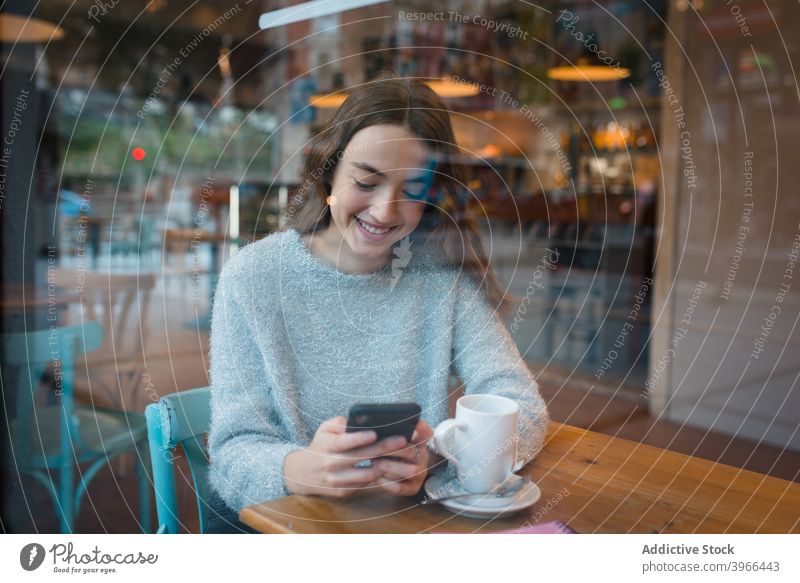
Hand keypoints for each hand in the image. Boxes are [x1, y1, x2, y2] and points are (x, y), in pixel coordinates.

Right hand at [283, 416, 409, 497]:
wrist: (304, 473)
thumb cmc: (320, 445)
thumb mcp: (324, 430)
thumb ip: (339, 423)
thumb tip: (358, 421)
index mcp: (326, 446)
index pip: (343, 442)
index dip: (358, 438)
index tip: (375, 433)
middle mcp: (330, 464)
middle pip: (360, 458)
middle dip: (383, 448)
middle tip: (402, 440)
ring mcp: (336, 480)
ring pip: (366, 475)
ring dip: (384, 465)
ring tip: (399, 455)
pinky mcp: (342, 491)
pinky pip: (364, 485)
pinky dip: (377, 476)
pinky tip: (388, 467)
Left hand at [373, 421, 433, 495]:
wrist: (399, 474)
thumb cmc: (391, 451)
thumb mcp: (392, 438)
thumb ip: (388, 430)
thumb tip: (366, 419)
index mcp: (419, 441)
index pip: (425, 432)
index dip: (421, 430)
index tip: (412, 430)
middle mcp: (422, 456)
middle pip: (413, 451)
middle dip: (395, 450)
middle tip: (378, 449)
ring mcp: (419, 473)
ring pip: (411, 470)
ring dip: (391, 466)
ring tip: (376, 462)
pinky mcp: (413, 488)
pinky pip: (401, 487)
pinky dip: (387, 483)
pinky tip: (376, 477)